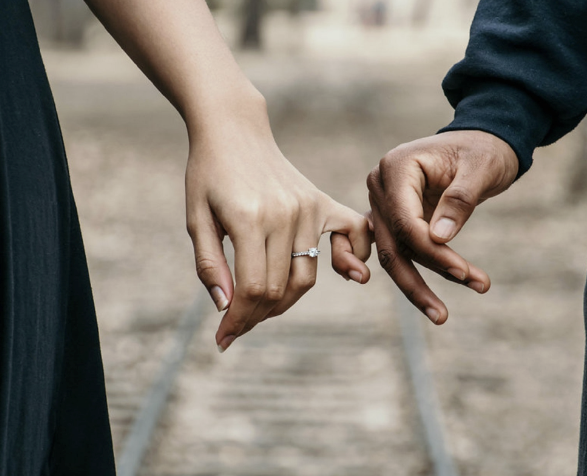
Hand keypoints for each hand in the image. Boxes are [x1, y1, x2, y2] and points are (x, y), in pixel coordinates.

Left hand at [186, 107, 370, 351]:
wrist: (234, 130)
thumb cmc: (208, 174)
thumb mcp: (196, 218)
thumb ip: (210, 264)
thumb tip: (226, 307)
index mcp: (249, 219)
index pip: (253, 288)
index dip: (238, 320)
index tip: (223, 339)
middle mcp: (285, 214)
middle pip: (280, 288)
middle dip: (256, 316)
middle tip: (237, 324)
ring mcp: (308, 207)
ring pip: (306, 275)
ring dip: (285, 301)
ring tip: (261, 306)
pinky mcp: (321, 201)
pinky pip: (352, 235)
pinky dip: (352, 258)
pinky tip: (346, 273)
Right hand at [366, 130, 517, 323]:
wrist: (481, 142)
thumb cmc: (483, 150)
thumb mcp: (480, 168)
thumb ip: (459, 200)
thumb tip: (438, 239)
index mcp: (396, 167)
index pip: (405, 221)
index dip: (432, 251)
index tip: (464, 272)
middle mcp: (380, 186)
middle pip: (392, 244)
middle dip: (418, 281)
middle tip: (443, 315)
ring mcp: (382, 203)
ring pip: (392, 254)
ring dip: (416, 285)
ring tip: (442, 314)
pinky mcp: (392, 218)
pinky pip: (393, 250)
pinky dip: (406, 273)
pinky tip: (416, 299)